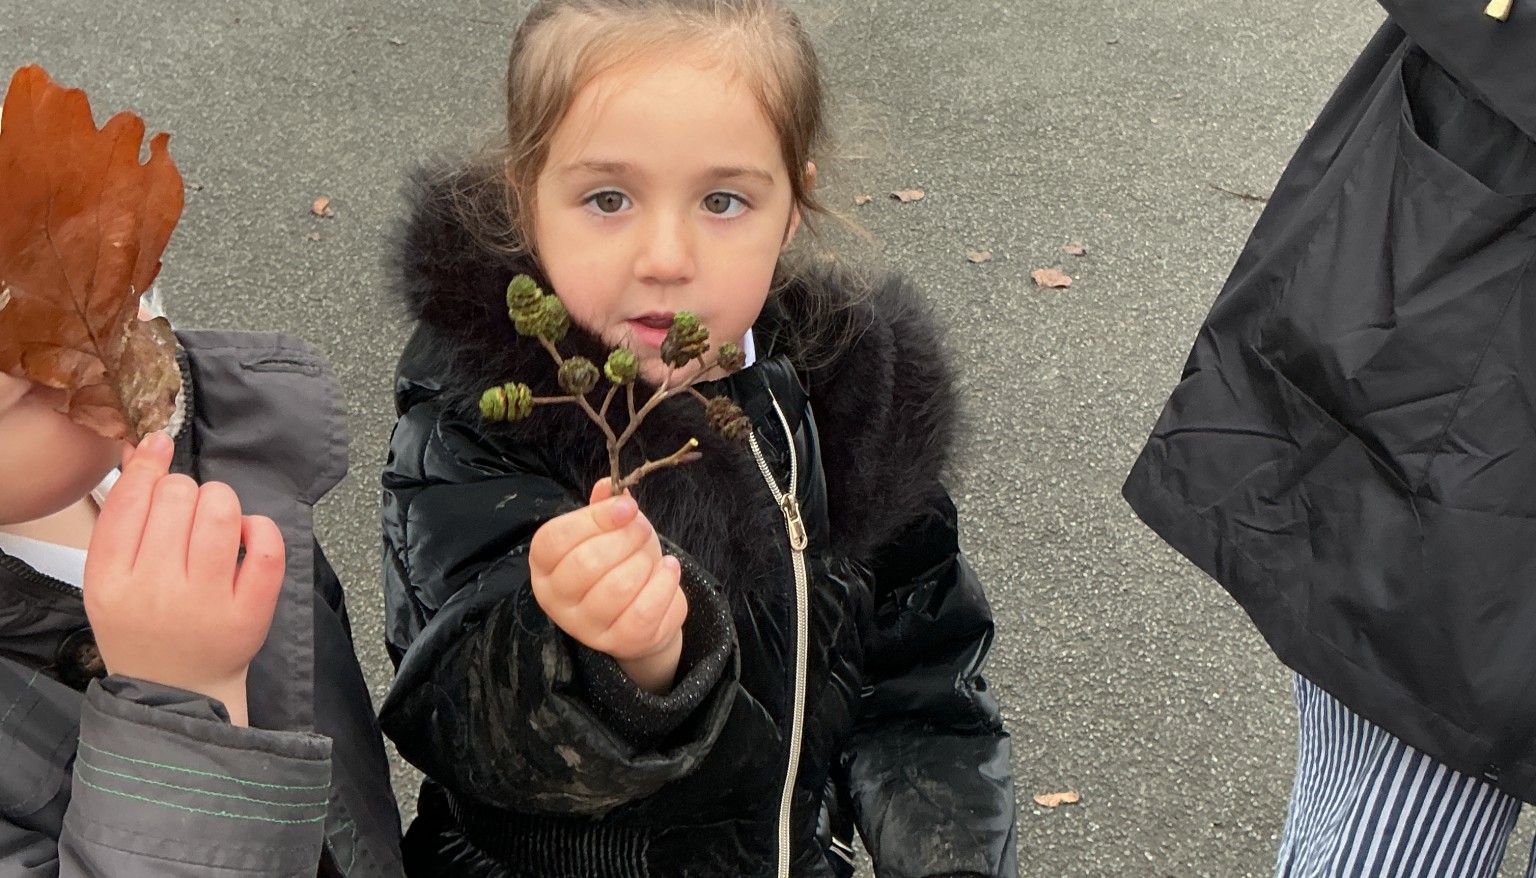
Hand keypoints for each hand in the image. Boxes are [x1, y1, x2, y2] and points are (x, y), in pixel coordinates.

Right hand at [82, 432, 285, 725]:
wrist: (177, 691)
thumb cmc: (144, 626)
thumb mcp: (112, 578)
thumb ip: (124, 518)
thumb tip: (147, 449)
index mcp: (112, 581)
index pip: (130, 500)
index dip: (148, 464)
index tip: (159, 448)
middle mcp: (157, 590)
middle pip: (178, 497)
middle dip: (187, 491)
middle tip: (187, 514)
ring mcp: (206, 603)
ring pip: (222, 512)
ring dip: (222, 502)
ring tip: (217, 522)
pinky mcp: (251, 612)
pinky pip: (268, 546)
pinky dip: (262, 528)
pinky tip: (248, 537)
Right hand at [529, 481, 686, 693]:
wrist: (637, 617)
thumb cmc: (617, 564)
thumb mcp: (605, 531)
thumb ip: (603, 507)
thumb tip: (609, 485)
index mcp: (544, 565)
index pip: (557, 538)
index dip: (595, 518)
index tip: (626, 508)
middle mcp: (556, 600)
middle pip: (587, 563)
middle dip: (626, 538)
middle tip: (642, 529)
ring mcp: (586, 627)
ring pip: (618, 587)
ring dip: (645, 561)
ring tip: (652, 555)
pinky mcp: (620, 642)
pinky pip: (645, 611)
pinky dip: (664, 584)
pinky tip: (668, 570)